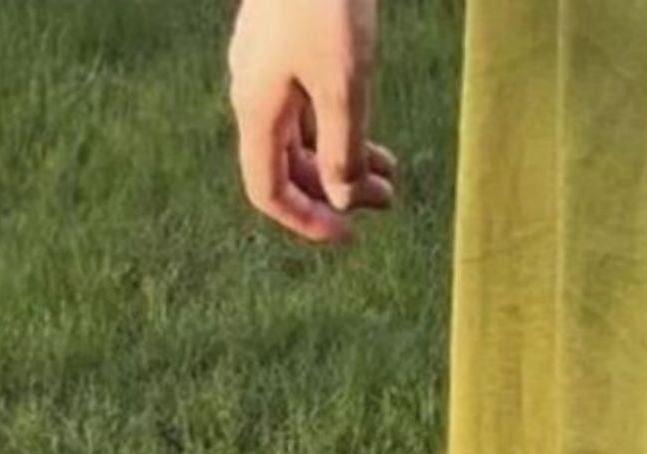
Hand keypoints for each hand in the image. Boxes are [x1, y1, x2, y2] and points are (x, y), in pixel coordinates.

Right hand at [228, 0, 393, 244]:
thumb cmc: (326, 4)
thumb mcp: (342, 85)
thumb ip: (342, 148)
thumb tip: (340, 199)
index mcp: (255, 107)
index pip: (267, 190)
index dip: (306, 221)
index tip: (349, 236)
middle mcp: (254, 91)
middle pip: (291, 166)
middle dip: (338, 190)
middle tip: (389, 201)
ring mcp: (269, 66)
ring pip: (305, 134)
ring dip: (347, 159)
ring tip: (392, 175)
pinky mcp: (288, 44)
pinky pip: (310, 103)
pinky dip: (343, 125)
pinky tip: (376, 134)